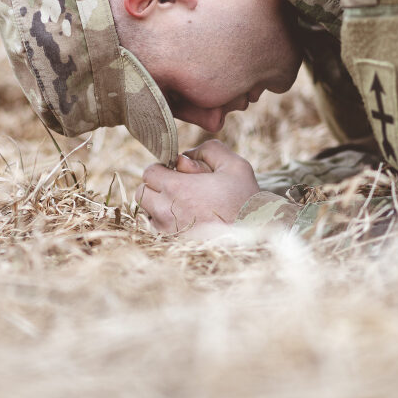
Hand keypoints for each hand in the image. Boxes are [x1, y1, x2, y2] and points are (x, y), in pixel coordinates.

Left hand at [136, 139, 260, 233]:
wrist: (254, 240)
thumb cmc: (245, 201)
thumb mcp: (235, 166)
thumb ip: (210, 150)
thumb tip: (185, 155)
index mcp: (177, 188)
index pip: (149, 172)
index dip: (163, 169)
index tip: (178, 174)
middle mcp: (165, 211)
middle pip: (142, 193)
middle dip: (156, 188)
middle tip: (178, 190)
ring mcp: (166, 232)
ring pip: (147, 213)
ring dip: (158, 207)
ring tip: (183, 207)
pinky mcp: (170, 247)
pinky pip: (155, 231)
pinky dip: (163, 225)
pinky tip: (185, 223)